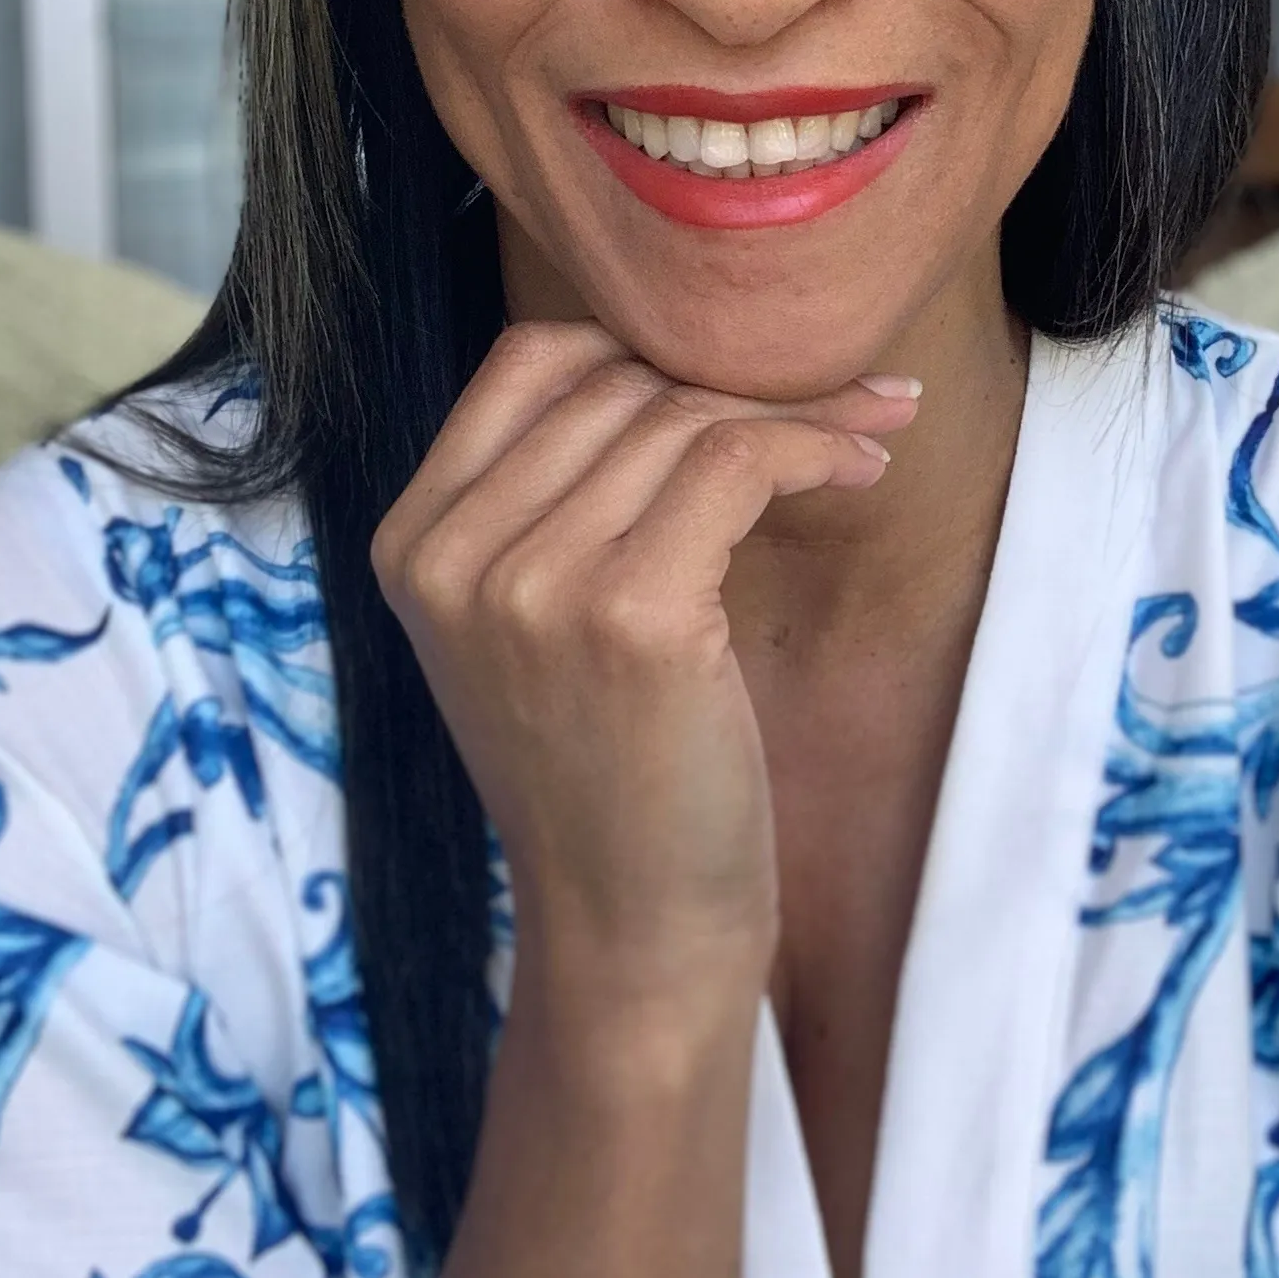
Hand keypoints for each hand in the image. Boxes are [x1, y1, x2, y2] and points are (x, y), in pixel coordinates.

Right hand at [370, 324, 918, 1006]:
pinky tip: (860, 471)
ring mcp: (533, 583)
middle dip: (742, 379)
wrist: (629, 932)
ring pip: (685, 415)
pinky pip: (738, 462)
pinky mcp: (631, 614)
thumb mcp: (531, 624)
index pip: (529, 361)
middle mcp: (454, 554)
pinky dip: (816, 448)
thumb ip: (556, 497)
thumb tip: (678, 349)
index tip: (738, 376)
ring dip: (800, 412)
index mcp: (413, 543)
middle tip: (844, 402)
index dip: (647, 345)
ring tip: (866, 435)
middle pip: (619, 382)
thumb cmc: (609, 772)